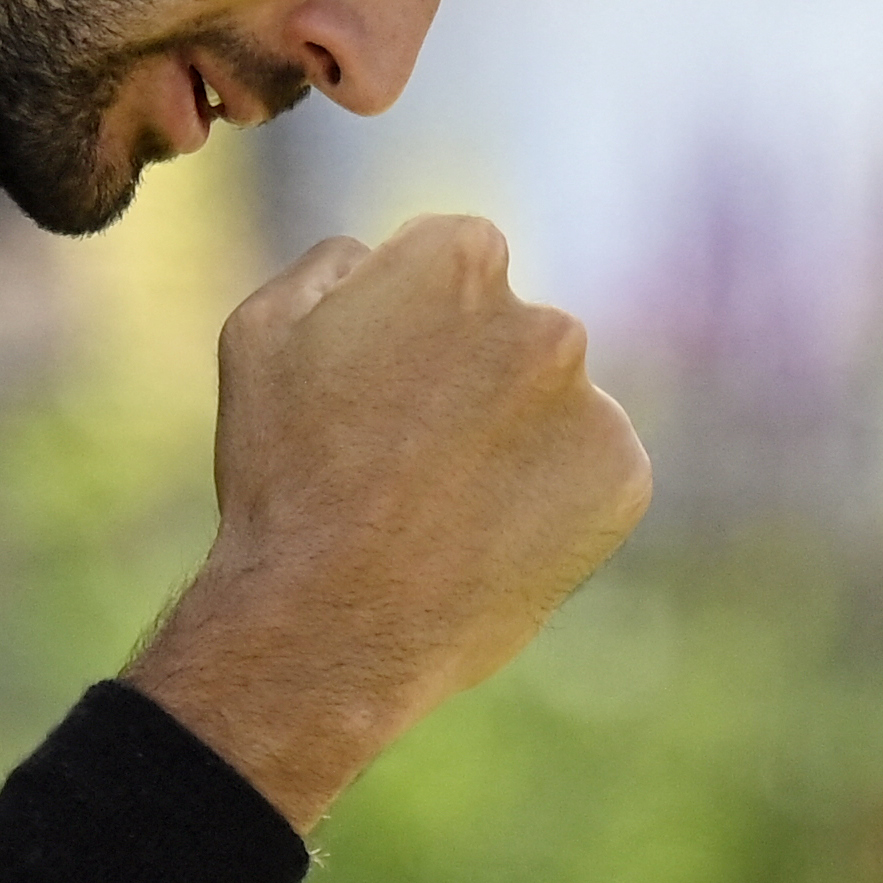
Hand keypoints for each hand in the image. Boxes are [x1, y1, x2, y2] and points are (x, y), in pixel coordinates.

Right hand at [131, 217, 650, 827]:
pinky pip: (588, 472)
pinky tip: (484, 541)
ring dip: (512, 440)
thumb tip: (378, 257)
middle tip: (407, 458)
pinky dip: (549, 501)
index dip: (414, 324)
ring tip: (440, 510)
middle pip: (514, 334)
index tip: (383, 386)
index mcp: (460, 260)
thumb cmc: (283, 477)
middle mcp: (545, 318)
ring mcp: (592, 402)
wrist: (330, 626)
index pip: (460, 262)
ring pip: (553, 405)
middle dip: (473, 378)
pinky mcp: (623, 478)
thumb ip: (332, 264)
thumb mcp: (260, 333)